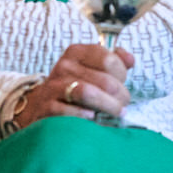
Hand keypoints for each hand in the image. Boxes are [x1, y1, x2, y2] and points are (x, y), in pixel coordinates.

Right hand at [12, 45, 131, 128]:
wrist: (42, 106)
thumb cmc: (75, 87)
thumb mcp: (92, 69)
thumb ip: (114, 61)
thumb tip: (130, 59)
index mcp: (77, 52)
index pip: (109, 59)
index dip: (121, 74)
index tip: (122, 84)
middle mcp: (64, 66)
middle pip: (104, 80)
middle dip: (120, 96)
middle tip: (123, 105)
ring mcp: (54, 87)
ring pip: (88, 93)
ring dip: (108, 106)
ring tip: (116, 113)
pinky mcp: (47, 108)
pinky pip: (72, 112)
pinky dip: (86, 117)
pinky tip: (92, 119)